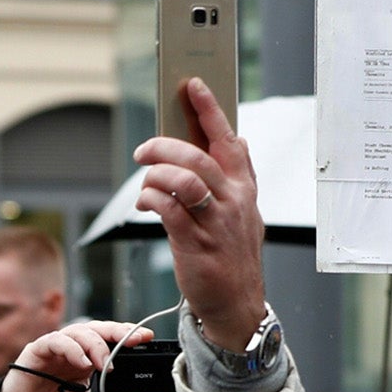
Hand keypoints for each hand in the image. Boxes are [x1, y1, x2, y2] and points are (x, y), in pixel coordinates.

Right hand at [0, 321, 151, 391]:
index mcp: (87, 362)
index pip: (109, 341)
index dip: (127, 336)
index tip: (147, 338)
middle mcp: (73, 352)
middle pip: (98, 330)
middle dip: (118, 332)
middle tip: (134, 340)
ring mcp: (55, 349)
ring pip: (79, 331)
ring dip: (96, 344)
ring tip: (105, 364)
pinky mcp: (37, 351)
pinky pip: (56, 341)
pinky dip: (72, 349)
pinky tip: (82, 362)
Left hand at [133, 80, 266, 350]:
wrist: (237, 305)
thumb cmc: (233, 257)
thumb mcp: (246, 213)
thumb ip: (241, 176)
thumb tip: (239, 140)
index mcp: (245, 188)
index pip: (229, 139)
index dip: (210, 110)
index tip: (192, 85)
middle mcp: (233, 201)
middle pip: (198, 156)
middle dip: (165, 145)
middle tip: (144, 148)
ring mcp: (215, 223)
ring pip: (184, 180)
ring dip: (156, 173)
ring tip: (145, 179)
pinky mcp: (194, 244)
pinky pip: (168, 210)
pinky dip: (150, 200)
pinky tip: (144, 204)